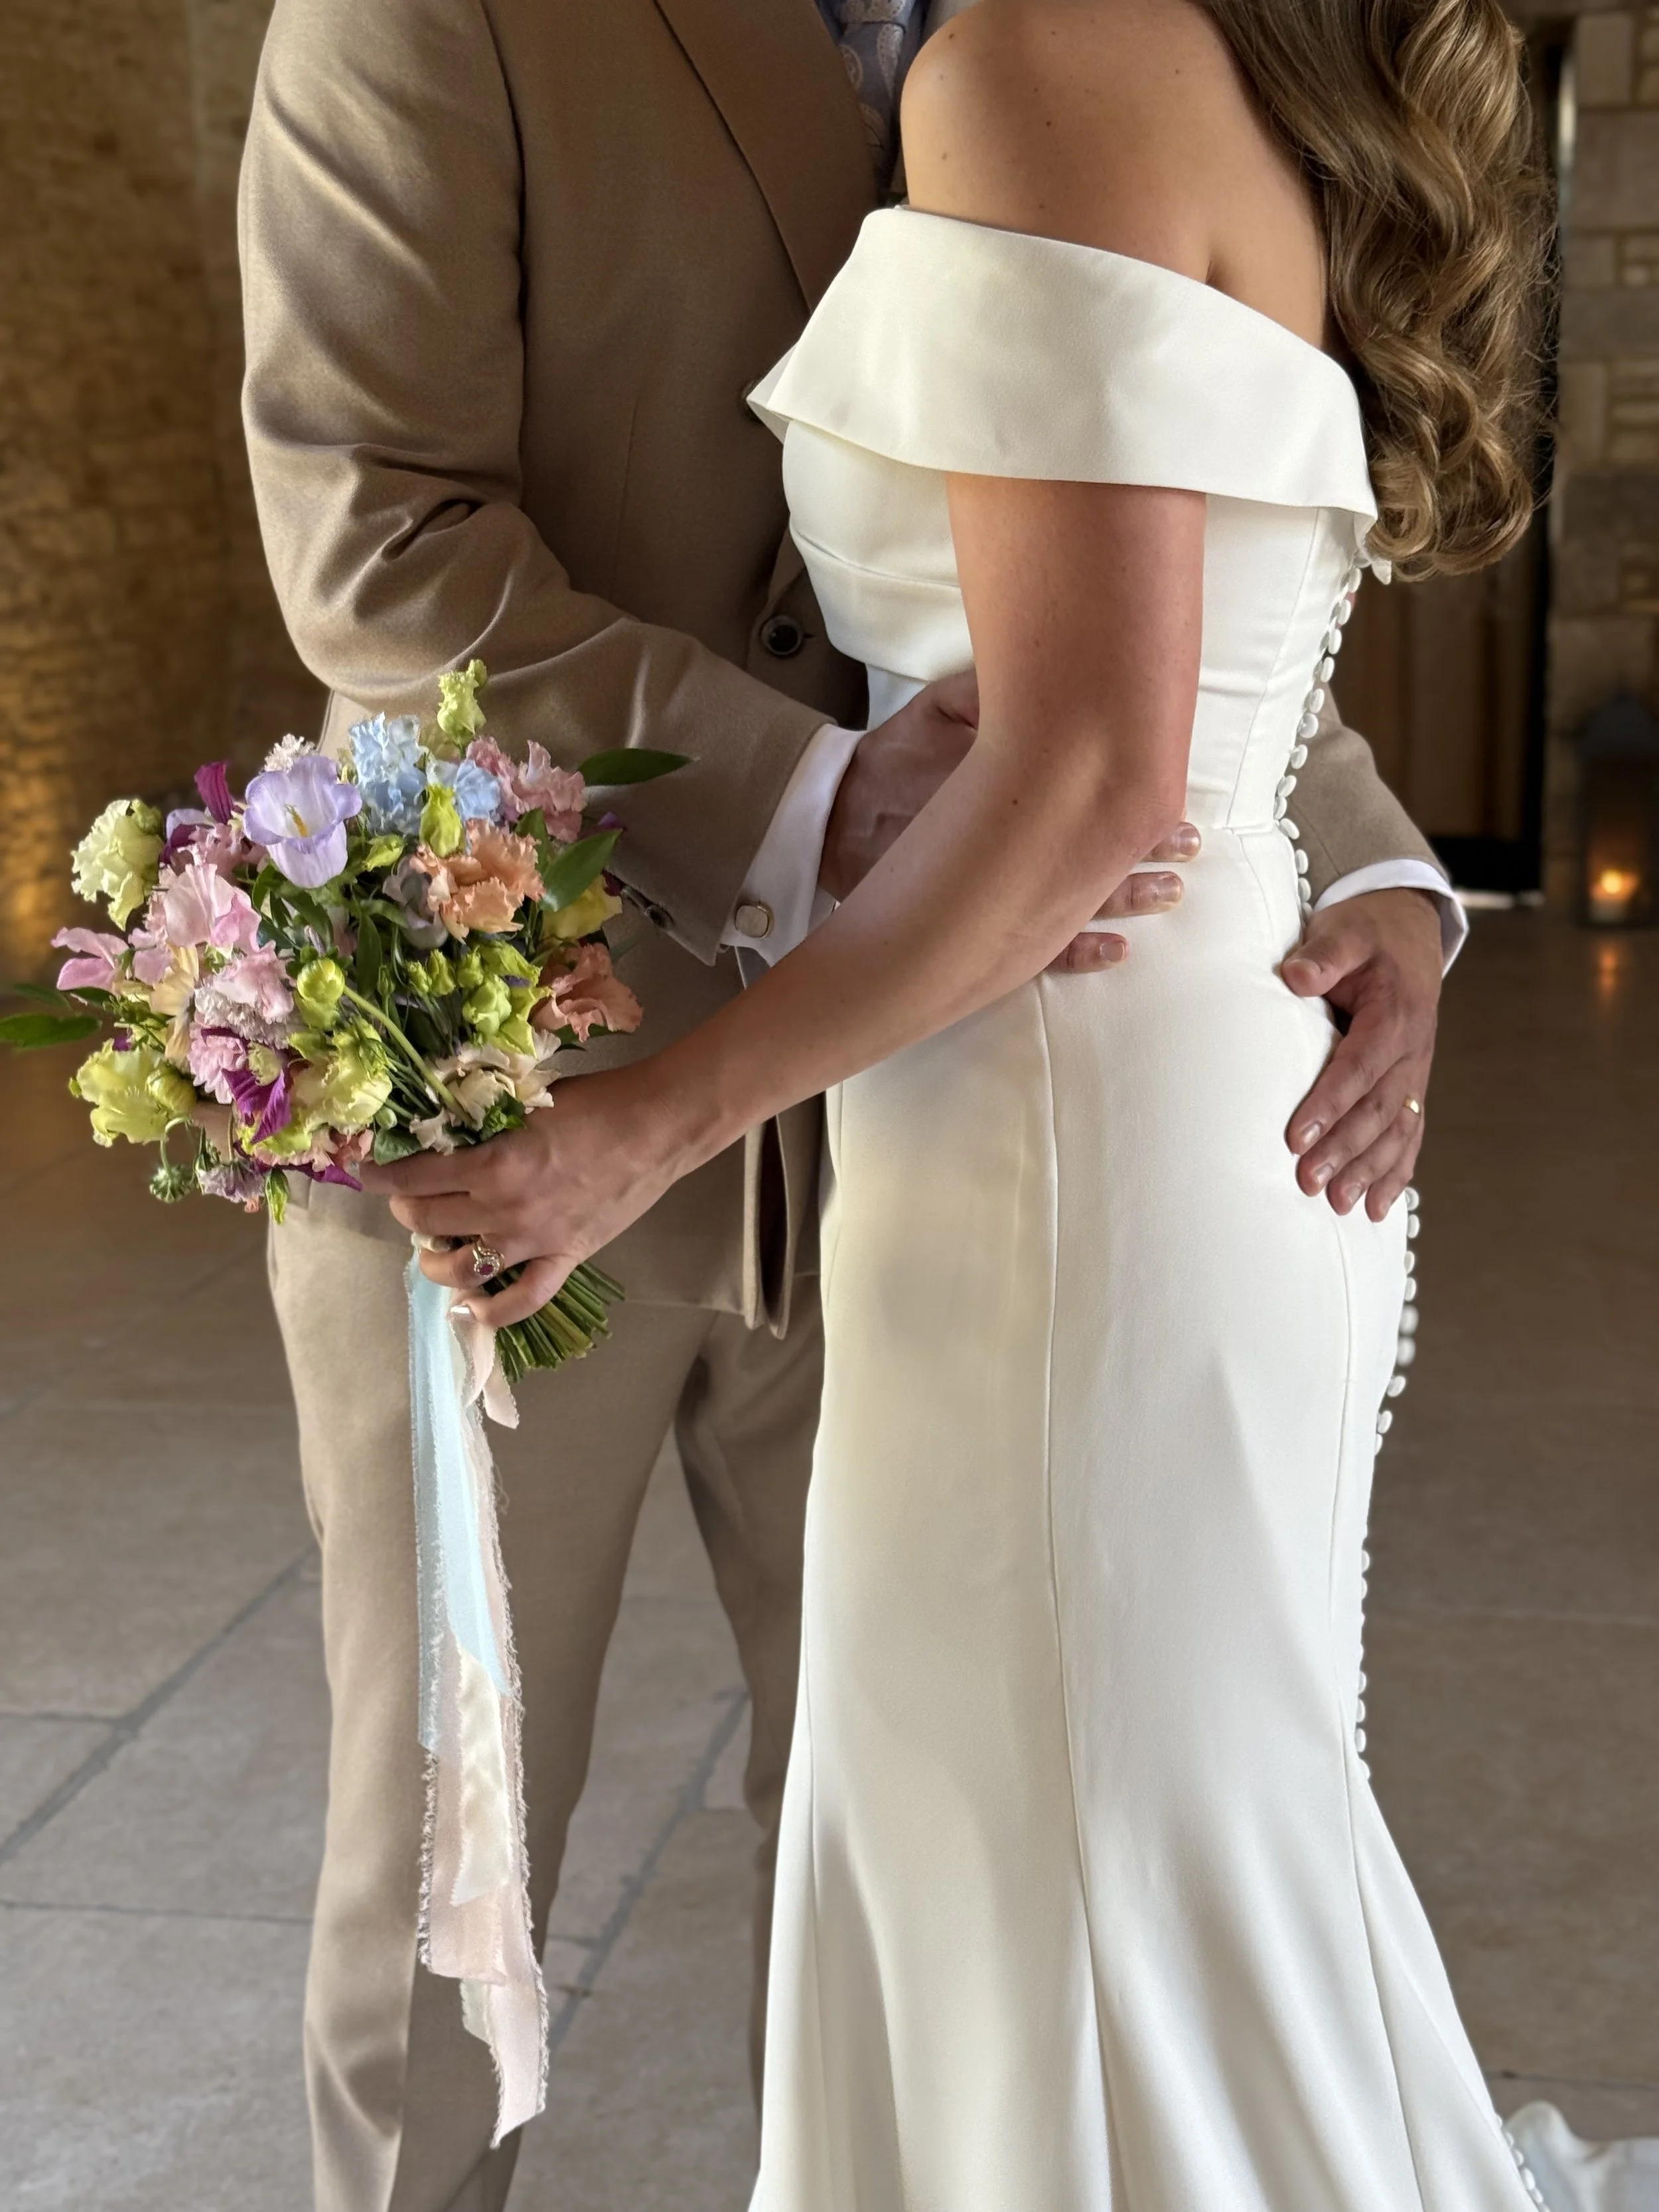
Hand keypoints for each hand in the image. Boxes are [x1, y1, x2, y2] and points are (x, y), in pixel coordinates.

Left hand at [358, 1068, 680, 1326]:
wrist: (656, 1127)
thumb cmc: (594, 1103)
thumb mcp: (526, 1101)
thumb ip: (483, 1122)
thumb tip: (444, 1129)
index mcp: (490, 1165)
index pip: (413, 1179)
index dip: (381, 1177)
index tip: (367, 1173)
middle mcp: (503, 1210)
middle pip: (426, 1223)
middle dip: (404, 1211)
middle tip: (406, 1200)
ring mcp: (534, 1242)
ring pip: (459, 1269)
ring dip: (432, 1261)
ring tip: (430, 1248)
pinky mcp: (564, 1259)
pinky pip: (522, 1300)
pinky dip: (491, 1311)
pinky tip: (471, 1307)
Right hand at [820, 672, 1199, 971]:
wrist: (829, 825)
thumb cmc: (887, 763)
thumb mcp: (932, 711)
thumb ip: (984, 693)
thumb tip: (1035, 679)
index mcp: (999, 790)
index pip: (1080, 793)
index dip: (1130, 796)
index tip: (1171, 797)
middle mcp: (1001, 848)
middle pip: (1087, 849)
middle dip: (1142, 849)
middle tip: (1187, 845)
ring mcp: (988, 896)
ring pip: (1072, 902)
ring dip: (1126, 898)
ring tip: (1170, 893)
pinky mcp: (973, 930)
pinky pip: (1034, 952)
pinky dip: (1079, 952)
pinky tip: (1117, 950)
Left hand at [1281, 888, 1443, 1219]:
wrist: (1408, 930)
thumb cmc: (1368, 933)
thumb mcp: (1346, 930)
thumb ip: (1324, 954)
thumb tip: (1296, 975)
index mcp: (1393, 1016)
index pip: (1357, 1069)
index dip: (1328, 1105)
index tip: (1296, 1138)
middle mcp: (1410, 1051)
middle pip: (1378, 1110)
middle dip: (1345, 1151)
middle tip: (1309, 1183)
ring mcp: (1415, 1073)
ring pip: (1397, 1131)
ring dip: (1370, 1171)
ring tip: (1341, 1205)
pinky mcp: (1411, 1086)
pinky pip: (1410, 1135)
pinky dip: (1397, 1173)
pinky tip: (1379, 1208)